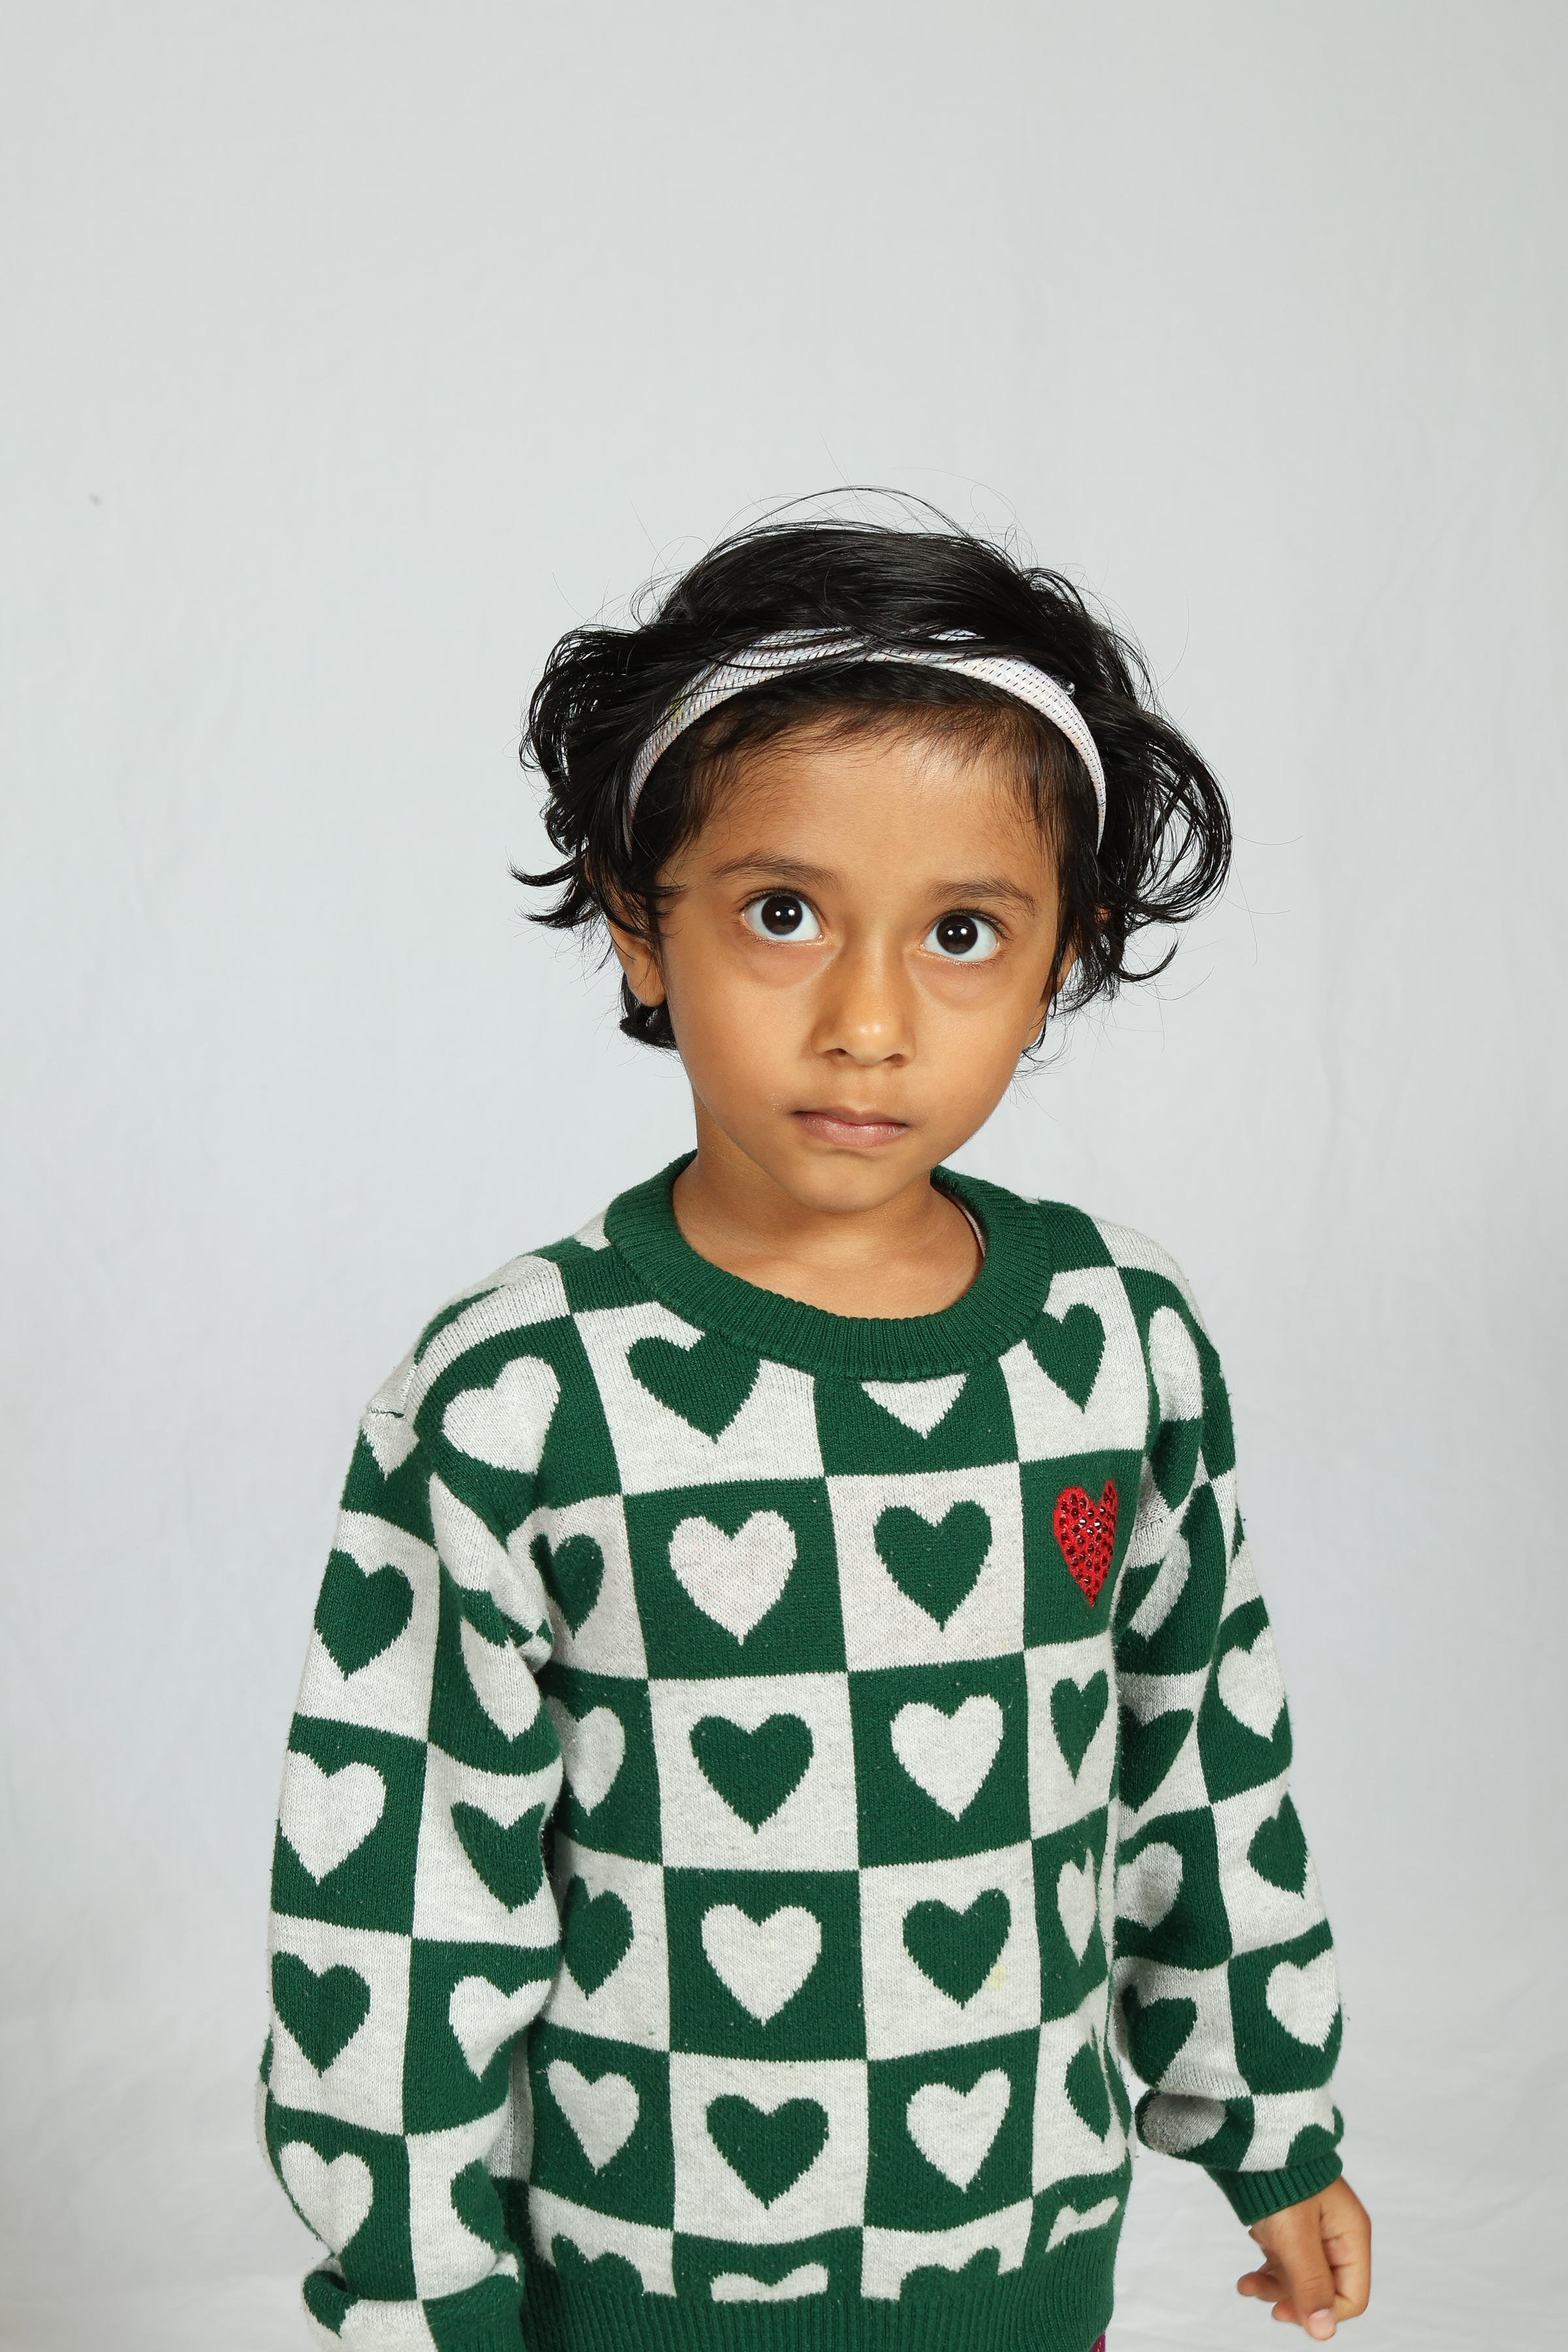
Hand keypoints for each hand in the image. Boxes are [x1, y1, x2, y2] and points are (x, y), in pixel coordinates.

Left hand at [1236, 2175, 1369, 2336]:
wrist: (1250, 2136)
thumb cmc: (1279, 2178)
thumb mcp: (1295, 2235)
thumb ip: (1311, 2284)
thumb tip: (1324, 2333)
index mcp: (1350, 2235)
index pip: (1351, 2296)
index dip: (1321, 2312)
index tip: (1284, 2311)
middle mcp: (1336, 2234)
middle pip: (1323, 2289)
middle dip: (1290, 2297)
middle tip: (1258, 2295)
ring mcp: (1314, 2230)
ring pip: (1300, 2277)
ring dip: (1273, 2285)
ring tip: (1245, 2285)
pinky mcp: (1292, 2224)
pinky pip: (1285, 2260)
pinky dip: (1267, 2269)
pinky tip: (1249, 2272)